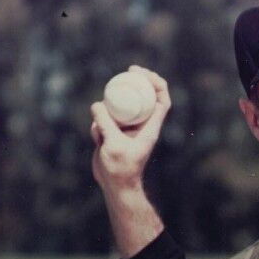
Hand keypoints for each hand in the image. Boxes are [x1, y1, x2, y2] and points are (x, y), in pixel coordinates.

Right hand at [90, 65, 171, 192]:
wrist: (115, 187)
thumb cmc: (120, 169)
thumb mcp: (112, 144)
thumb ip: (105, 122)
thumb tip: (97, 104)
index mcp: (150, 128)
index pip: (161, 100)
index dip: (156, 82)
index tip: (140, 73)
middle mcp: (141, 126)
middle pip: (143, 97)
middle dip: (135, 81)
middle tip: (126, 71)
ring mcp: (127, 129)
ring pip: (118, 107)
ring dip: (107, 110)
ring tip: (103, 131)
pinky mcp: (113, 133)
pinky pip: (104, 120)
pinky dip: (98, 125)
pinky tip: (98, 140)